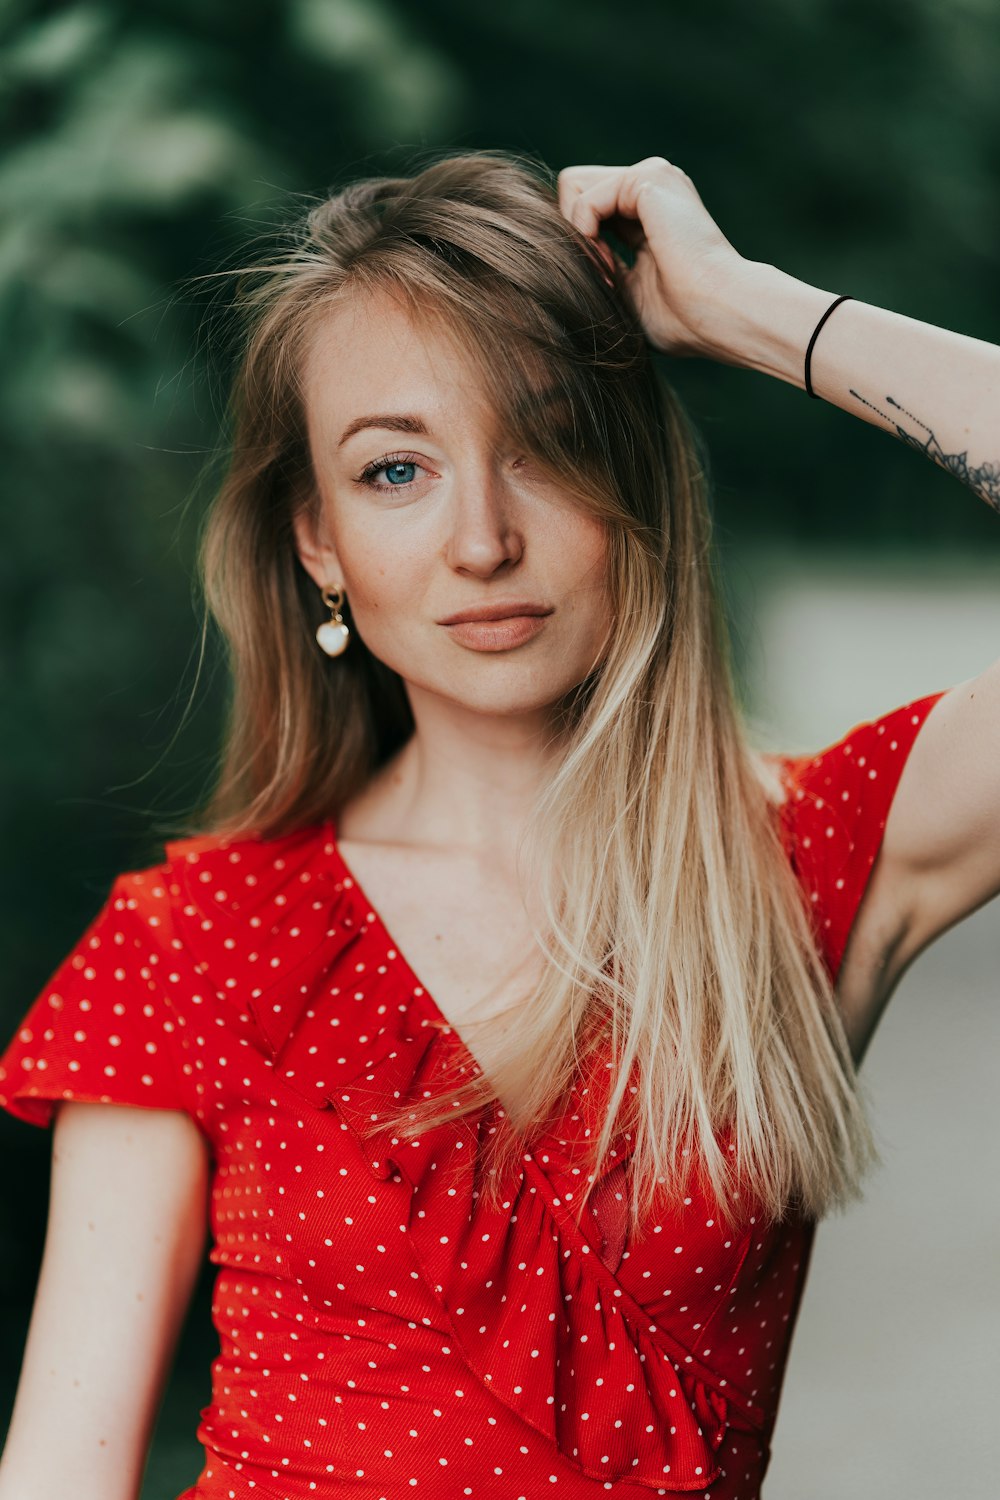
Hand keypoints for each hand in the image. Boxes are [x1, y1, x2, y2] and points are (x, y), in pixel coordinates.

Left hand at [557, 156, 751, 357]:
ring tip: (605, 274)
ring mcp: (653, 176)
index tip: (601, 287)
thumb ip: (601, 265)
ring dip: (577, 238)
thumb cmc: (683, 319)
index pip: (588, 208)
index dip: (581, 247)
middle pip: (574, 191)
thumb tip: (560, 256)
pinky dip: (585, 237)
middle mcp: (652, 185)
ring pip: (572, 188)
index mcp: (651, 209)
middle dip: (572, 236)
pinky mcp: (648, 179)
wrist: (721, 314)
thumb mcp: (627, 291)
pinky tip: (608, 266)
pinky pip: (584, 200)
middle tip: (600, 279)